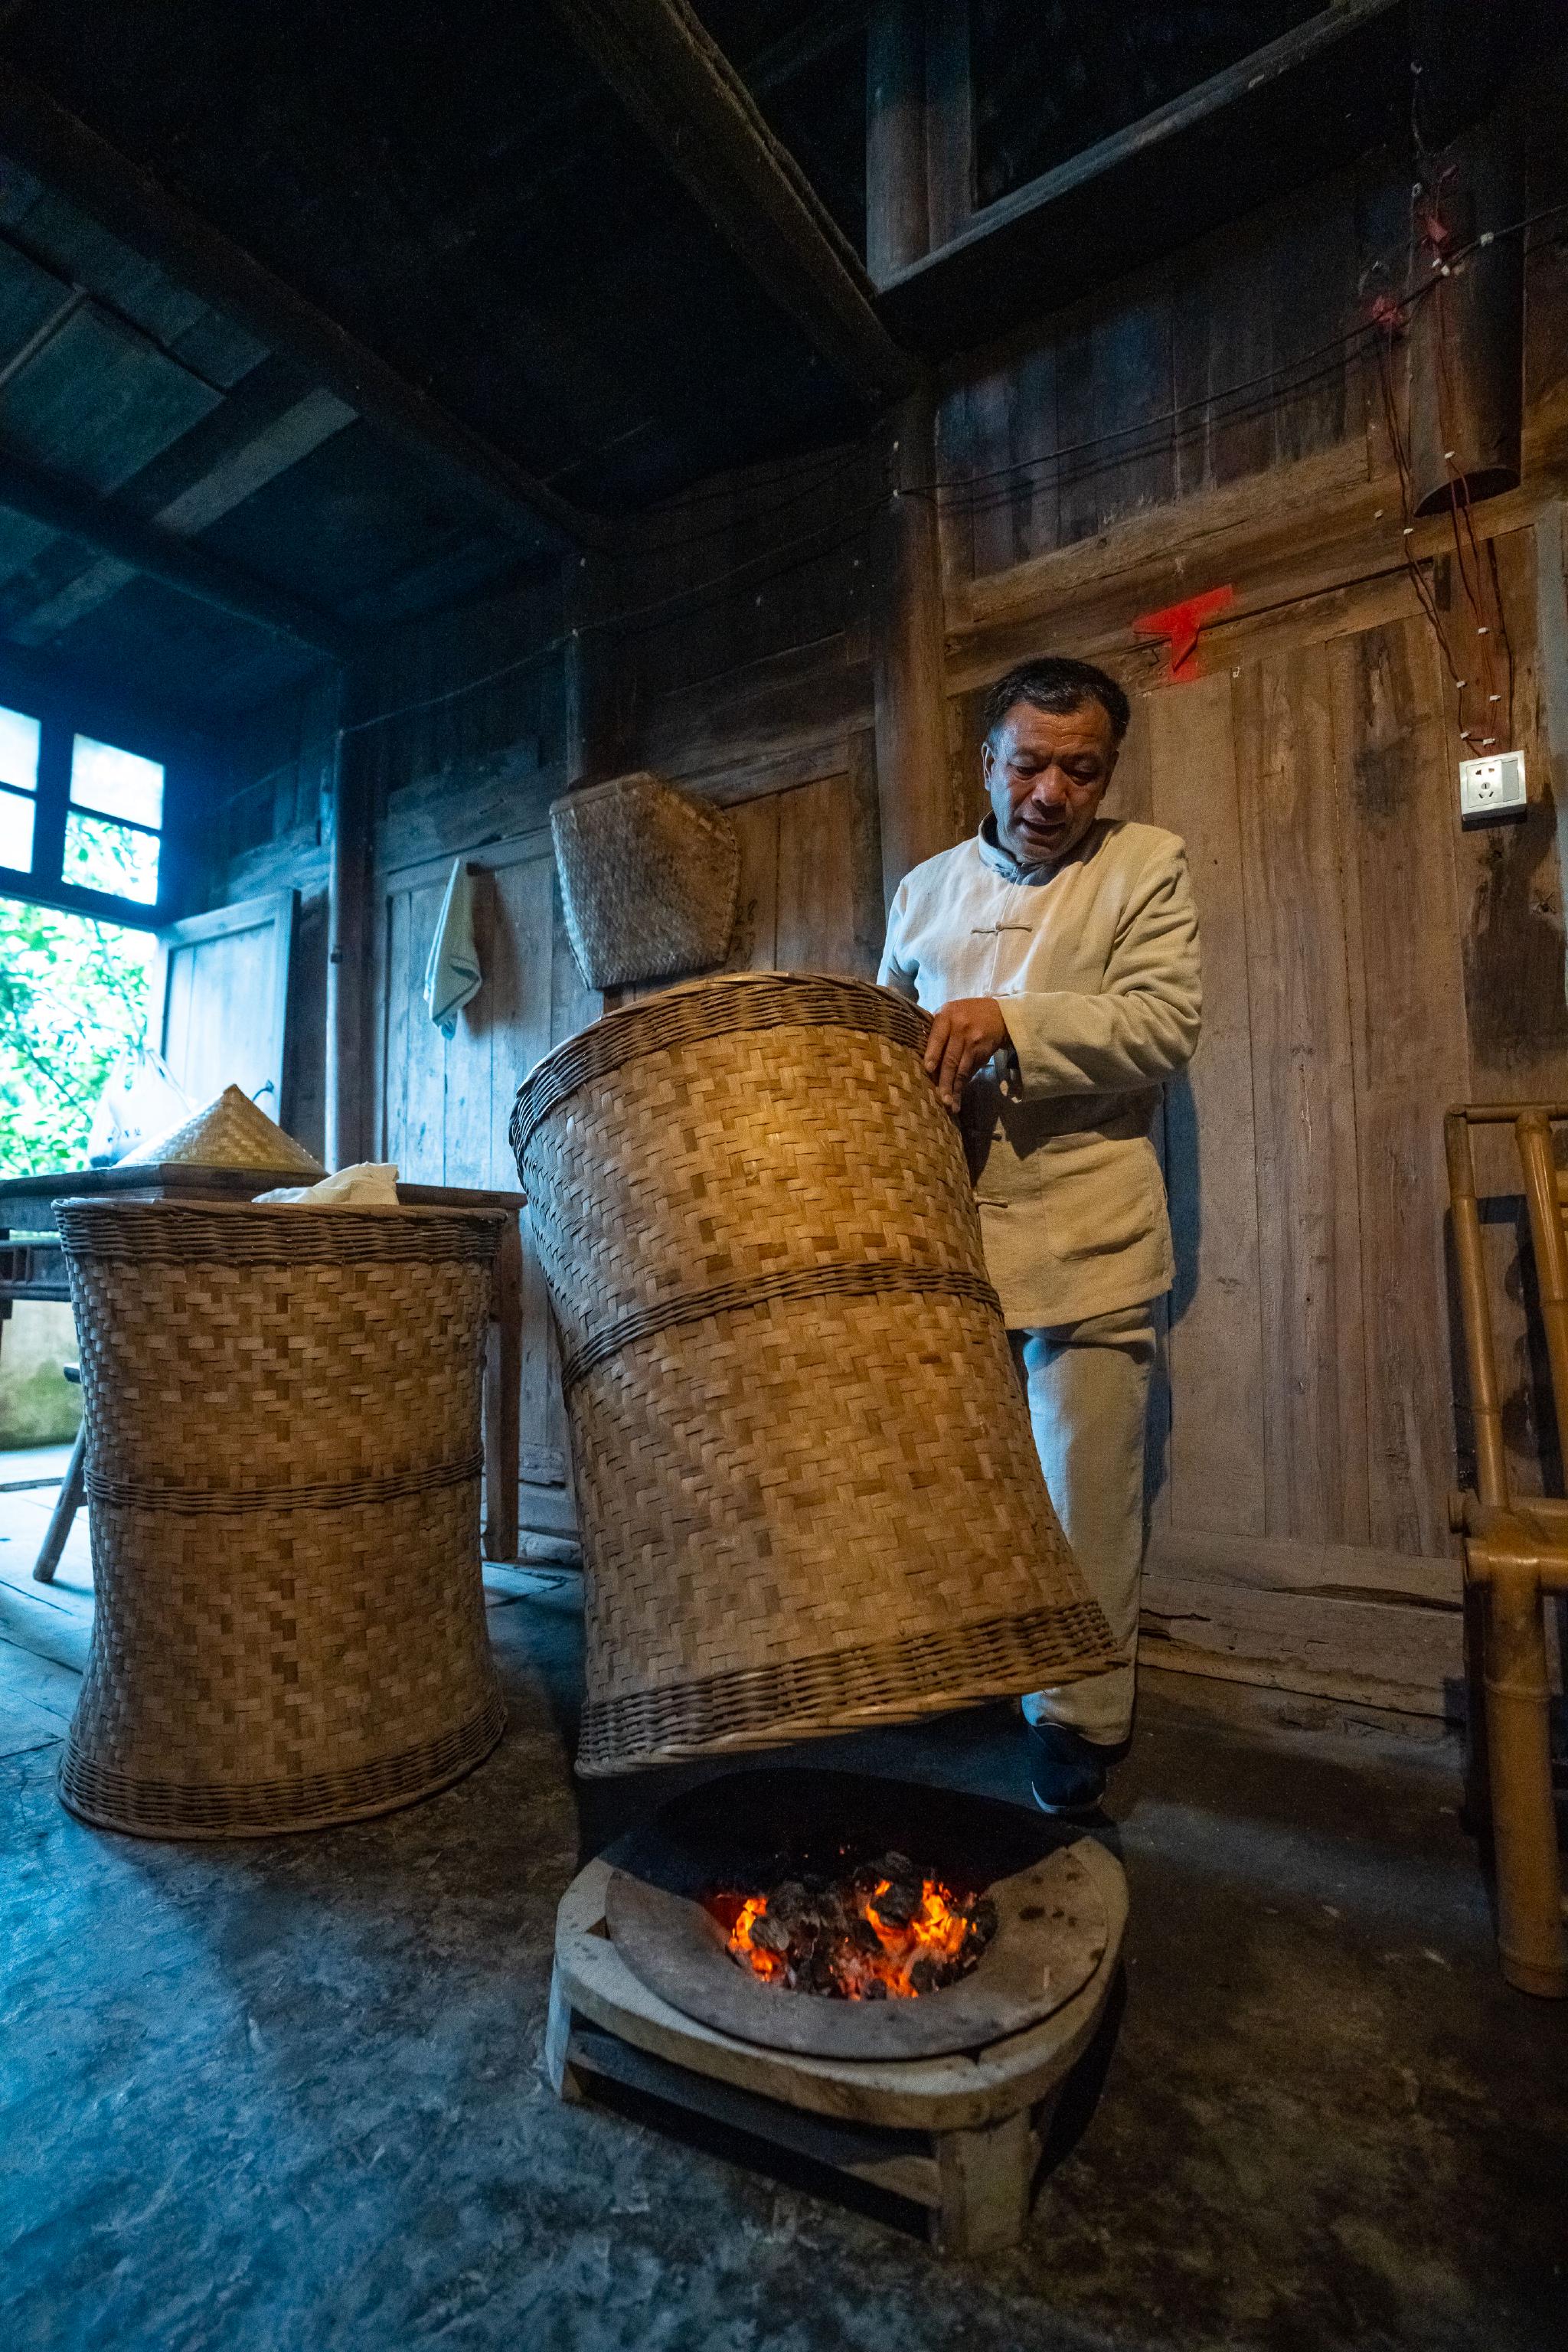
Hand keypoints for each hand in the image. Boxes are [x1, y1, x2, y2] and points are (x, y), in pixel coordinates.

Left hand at [923, 997, 1009, 1111]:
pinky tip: (959, 1094)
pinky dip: (964, 1083)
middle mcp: (960, 1028)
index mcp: (946, 1016)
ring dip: (956, 1088)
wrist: (998, 1014)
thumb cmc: (965, 1014)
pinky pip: (971, 1070)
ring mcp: (974, 1041)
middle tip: (941, 1099)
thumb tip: (919, 1055)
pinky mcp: (983, 1052)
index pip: (938, 1038)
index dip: (933, 1054)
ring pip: (962, 1069)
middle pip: (950, 1058)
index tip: (928, 1069)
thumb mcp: (949, 1012)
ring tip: (951, 1104)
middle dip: (945, 1081)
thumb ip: (936, 1029)